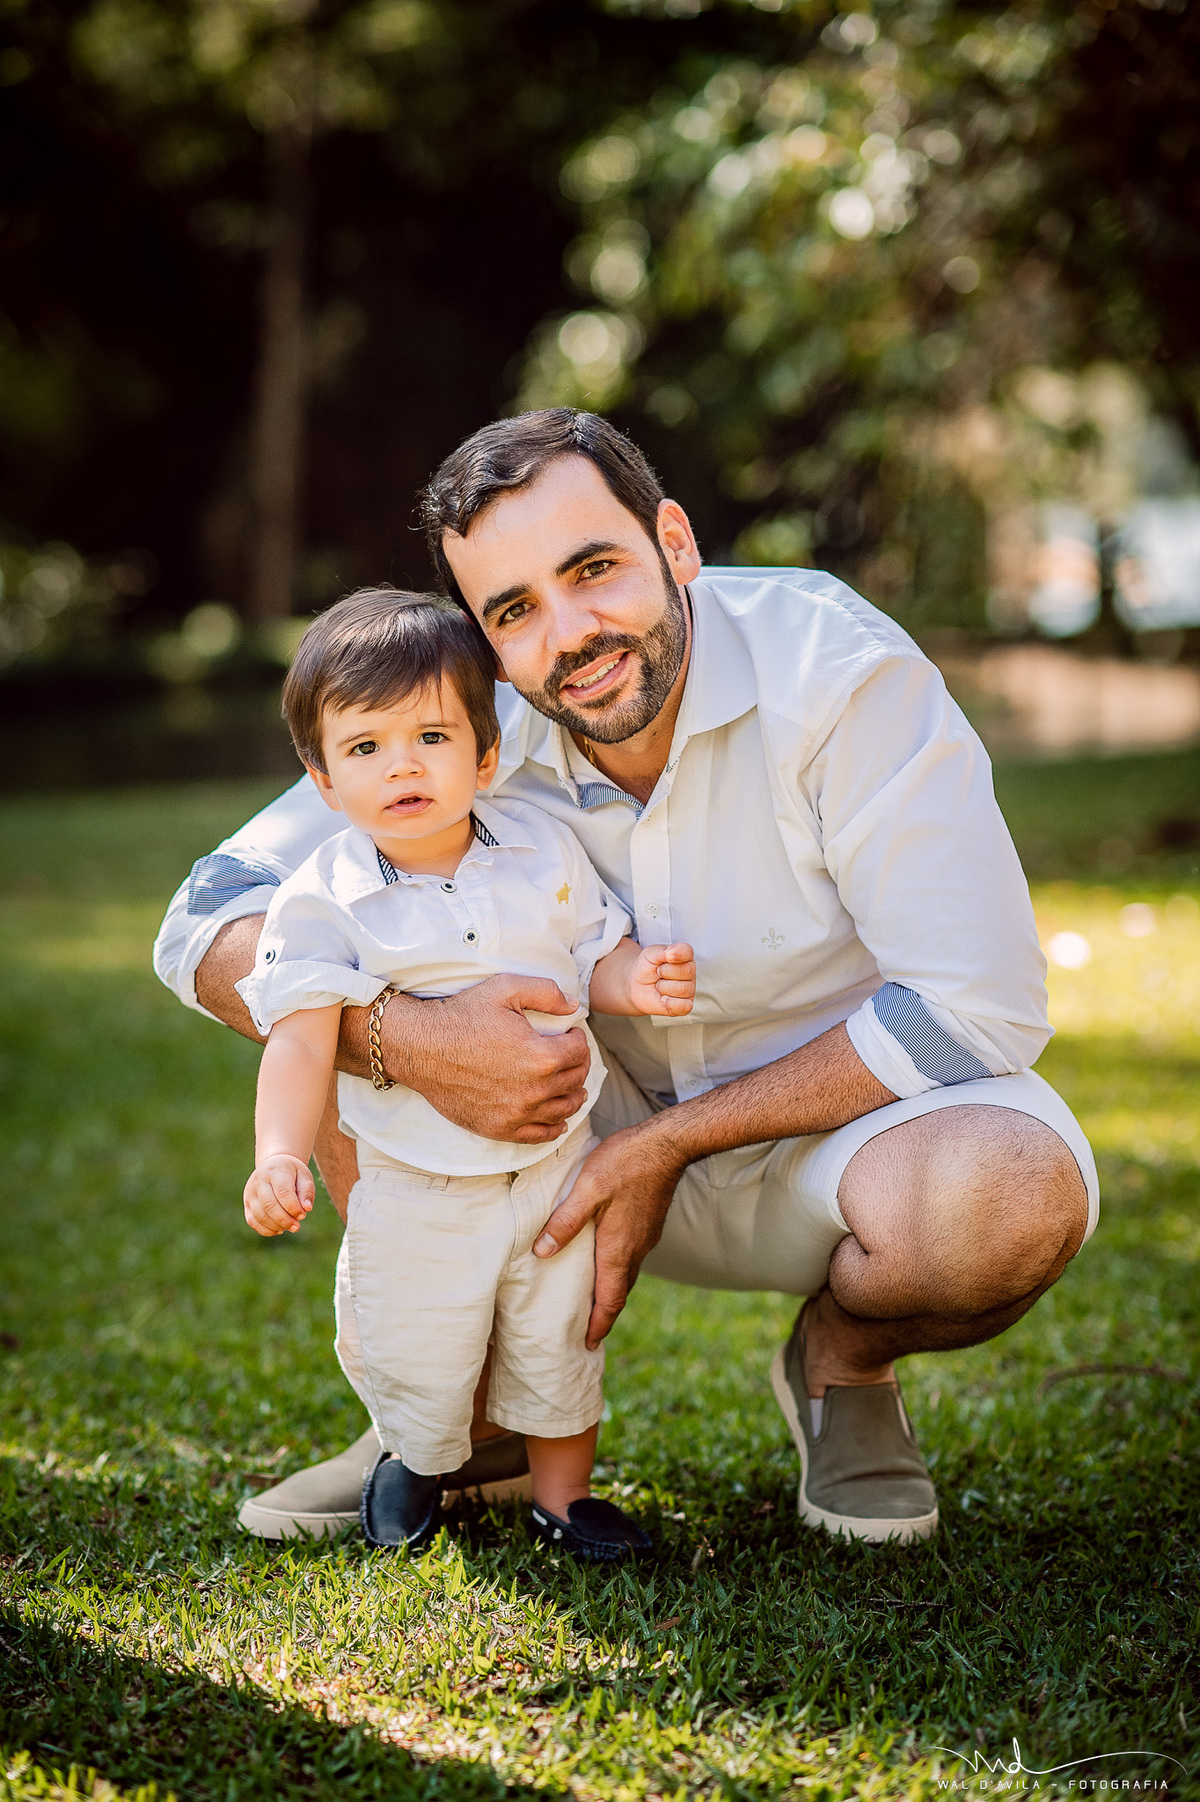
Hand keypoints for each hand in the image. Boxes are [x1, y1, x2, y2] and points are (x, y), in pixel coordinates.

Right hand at [244, 1155, 313, 1236]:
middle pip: (269, 1205)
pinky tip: (279, 1229)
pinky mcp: (247, 1204)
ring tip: (289, 1227)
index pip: (283, 1192)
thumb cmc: (292, 1173)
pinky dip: (266, 1230)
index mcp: (275, 1171)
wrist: (274, 1166)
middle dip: (284, 1219)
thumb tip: (307, 1209)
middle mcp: (259, 1181)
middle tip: (296, 1227)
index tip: (303, 1215)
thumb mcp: (304, 1176)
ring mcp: (250, 1193)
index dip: (293, 1207)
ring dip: (276, 1226)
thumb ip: (307, 1191)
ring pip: (260, 1215)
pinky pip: (252, 1221)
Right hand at [377, 975, 590, 1144]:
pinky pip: (540, 1135)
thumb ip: (546, 992)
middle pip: (574, 1080)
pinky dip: (555, 1126)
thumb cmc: (461, 1016)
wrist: (421, 1048)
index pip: (579, 1051)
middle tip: (572, 1057)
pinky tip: (558, 1118)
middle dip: (578, 1065)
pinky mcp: (499, 1128)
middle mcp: (534, 1089)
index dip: (579, 1039)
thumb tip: (573, 1006)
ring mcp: (516, 1113)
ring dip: (573, 1095)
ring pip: (563, 1109)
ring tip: (572, 1086)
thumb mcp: (505, 989)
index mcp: (541, 1056)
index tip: (571, 1034)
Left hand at [533, 1121, 685, 1347]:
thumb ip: (565, 1222)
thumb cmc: (625, 1163)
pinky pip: (632, 1258)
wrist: (667, 1144)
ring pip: (627, 1275)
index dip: (599, 1325)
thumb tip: (541, 1252)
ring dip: (611, 1293)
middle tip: (588, 1333)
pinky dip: (618, 1272)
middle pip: (619, 1293)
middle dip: (604, 1315)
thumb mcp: (587, 1189)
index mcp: (618, 1248)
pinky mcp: (649, 1224)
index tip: (588, 1345)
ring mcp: (645, 1237)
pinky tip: (607, 1262)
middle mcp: (635, 1249)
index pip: (610, 1299)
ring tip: (595, 1303)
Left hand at [629, 942, 694, 1016]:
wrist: (636, 986)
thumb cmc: (647, 967)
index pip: (687, 951)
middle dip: (664, 972)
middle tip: (658, 973)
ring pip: (682, 989)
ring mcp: (689, 989)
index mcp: (684, 956)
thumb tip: (673, 952)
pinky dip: (670, 1003)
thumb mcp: (650, 954)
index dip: (674, 954)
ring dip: (663, 987)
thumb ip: (662, 950)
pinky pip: (685, 1006)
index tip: (665, 957)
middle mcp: (690, 972)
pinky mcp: (685, 1005)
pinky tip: (663, 998)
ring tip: (659, 985)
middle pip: (685, 971)